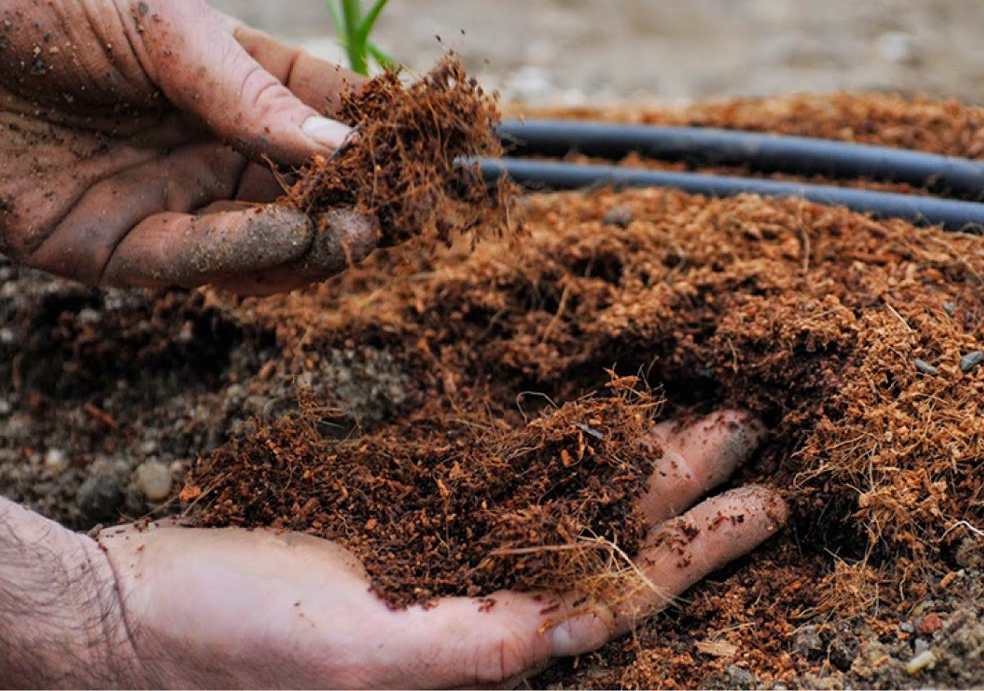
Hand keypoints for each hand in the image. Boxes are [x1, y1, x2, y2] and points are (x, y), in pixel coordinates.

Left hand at [0, 0, 374, 293]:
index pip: (320, 108)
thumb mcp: (157, 17)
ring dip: (315, 241)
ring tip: (355, 230)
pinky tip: (289, 237)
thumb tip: (348, 145)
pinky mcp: (107, 248)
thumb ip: (248, 87)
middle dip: (357, 201)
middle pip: (303, 188)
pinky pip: (191, 263)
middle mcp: (200, 143)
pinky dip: (245, 256)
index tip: (432, 148)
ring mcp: (159, 199)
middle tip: (400, 209)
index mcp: (220, 75)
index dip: (378, 129)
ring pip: (261, 242)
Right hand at [94, 410, 785, 687]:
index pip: (623, 596)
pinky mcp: (407, 524)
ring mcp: (448, 562)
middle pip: (613, 542)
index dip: (700, 552)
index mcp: (487, 650)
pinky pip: (505, 482)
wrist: (129, 615)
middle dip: (688, 492)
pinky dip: (560, 451)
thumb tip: (573, 628)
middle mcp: (483, 606)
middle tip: (750, 426)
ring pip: (569, 505)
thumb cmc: (222, 647)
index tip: (767, 505)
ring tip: (699, 415)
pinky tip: (592, 423)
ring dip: (637, 463)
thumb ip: (469, 647)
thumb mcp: (353, 655)